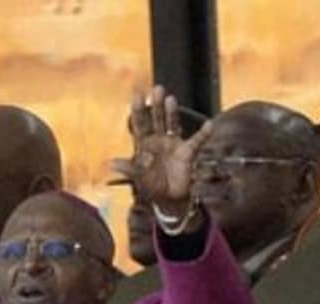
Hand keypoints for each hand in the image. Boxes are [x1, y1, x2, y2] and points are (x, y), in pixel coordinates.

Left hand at [110, 85, 212, 219]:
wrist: (170, 199)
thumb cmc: (152, 187)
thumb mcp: (139, 178)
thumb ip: (128, 169)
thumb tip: (110, 163)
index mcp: (144, 145)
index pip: (140, 123)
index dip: (138, 110)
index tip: (136, 95)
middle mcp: (158, 140)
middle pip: (156, 118)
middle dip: (156, 105)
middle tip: (156, 89)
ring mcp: (173, 144)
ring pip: (172, 124)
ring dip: (172, 112)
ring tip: (170, 99)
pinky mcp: (187, 152)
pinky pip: (196, 141)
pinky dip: (203, 134)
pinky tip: (209, 125)